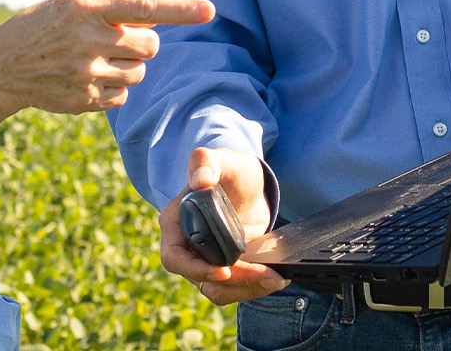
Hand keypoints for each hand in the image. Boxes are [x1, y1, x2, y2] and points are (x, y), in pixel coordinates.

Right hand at [0, 0, 214, 114]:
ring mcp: (87, 73)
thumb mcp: (72, 6)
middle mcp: (89, 39)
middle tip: (117, 41)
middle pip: (150, 46)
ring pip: (139, 73)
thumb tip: (158, 20)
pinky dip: (114, 89)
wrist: (1, 67)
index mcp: (87, 7)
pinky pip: (123, 97)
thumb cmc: (43, 27)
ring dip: (127, 67)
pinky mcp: (85, 100)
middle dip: (142, 44)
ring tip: (95, 60)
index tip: (209, 9)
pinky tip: (88, 79)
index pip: (143, 7)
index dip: (180, 9)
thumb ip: (113, 11)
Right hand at [159, 147, 286, 305]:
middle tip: (269, 275)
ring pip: (219, 290)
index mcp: (175, 223)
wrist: (250, 186)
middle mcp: (186, 247)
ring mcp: (205, 261)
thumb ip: (205, 161)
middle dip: (236, 281)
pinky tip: (275, 277)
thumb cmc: (231, 171)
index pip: (174, 257)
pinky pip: (234, 288)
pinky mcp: (225, 268)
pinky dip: (254, 287)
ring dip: (248, 289)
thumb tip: (199, 180)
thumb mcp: (222, 160)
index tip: (224, 270)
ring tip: (277, 279)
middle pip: (201, 279)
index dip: (195, 269)